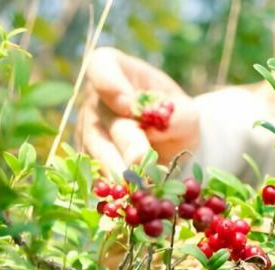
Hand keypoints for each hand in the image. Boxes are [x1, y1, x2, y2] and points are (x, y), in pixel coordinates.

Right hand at [78, 47, 199, 177]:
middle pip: (102, 120)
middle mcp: (95, 101)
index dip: (109, 84)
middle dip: (122, 142)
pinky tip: (132, 197)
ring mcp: (87, 132)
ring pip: (96, 152)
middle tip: (139, 160)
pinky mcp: (88, 162)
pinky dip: (115, 187)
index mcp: (116, 72)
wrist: (171, 144)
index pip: (101, 67)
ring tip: (140, 187)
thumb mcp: (187, 111)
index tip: (127, 104)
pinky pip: (96, 175)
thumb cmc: (176, 116)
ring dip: (118, 170)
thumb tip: (161, 125)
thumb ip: (179, 115)